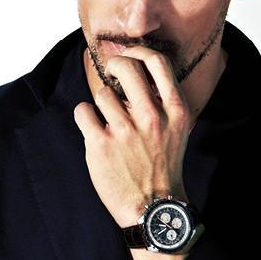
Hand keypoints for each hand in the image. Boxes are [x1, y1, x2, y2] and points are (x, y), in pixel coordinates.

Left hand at [73, 47, 190, 227]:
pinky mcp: (101, 144)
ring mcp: (125, 131)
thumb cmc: (163, 166)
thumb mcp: (178, 130)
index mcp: (175, 111)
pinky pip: (83, 111)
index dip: (139, 52)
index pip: (158, 62)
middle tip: (112, 75)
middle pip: (126, 67)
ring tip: (109, 123)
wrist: (153, 208)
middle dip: (115, 66)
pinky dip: (85, 118)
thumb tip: (139, 69)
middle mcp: (152, 117)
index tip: (130, 56)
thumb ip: (164, 102)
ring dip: (102, 105)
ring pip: (102, 93)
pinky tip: (94, 130)